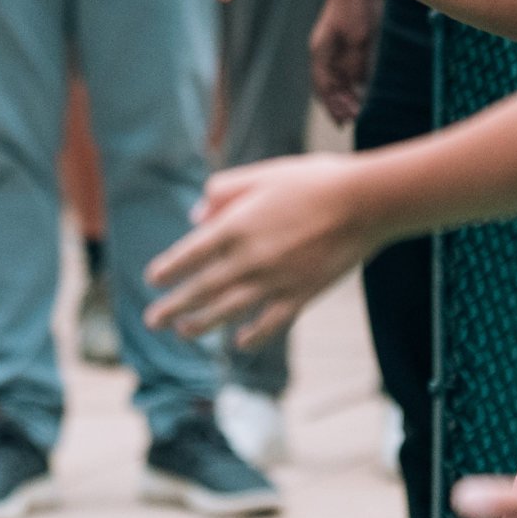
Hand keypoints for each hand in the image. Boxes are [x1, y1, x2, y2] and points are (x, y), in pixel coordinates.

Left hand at [142, 151, 375, 345]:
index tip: (153, 279)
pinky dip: (253, 336)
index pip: (188, 254)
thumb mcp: (261, 175)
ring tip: (183, 331)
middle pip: (200, 290)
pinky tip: (240, 343)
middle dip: (173, 308)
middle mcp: (249, 258)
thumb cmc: (313, 181)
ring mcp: (275, 281)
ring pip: (228, 311)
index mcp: (235, 226)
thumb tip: (196, 216)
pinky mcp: (301, 295)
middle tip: (152, 321)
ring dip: (201, 324)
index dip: (168, 270)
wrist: (364, 202)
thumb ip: (223, 191)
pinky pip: (271, 323)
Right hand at [311, 0, 378, 125]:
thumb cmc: (355, 10)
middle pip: (328, 86)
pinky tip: (359, 94)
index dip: (331, 106)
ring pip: (337, 81)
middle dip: (338, 105)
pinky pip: (346, 72)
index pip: (323, 86)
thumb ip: (356, 62)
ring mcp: (334, 51)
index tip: (342, 121)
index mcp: (320, 53)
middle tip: (351, 120)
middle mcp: (325, 55)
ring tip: (356, 111)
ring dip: (345, 96)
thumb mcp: (358, 38)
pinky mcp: (346, 47)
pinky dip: (352, 85)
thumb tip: (357, 84)